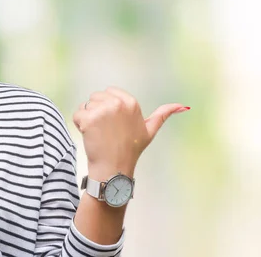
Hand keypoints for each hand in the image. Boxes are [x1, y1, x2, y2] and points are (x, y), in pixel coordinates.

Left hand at [72, 86, 189, 178]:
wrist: (114, 169)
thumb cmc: (131, 150)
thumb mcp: (149, 130)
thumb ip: (163, 115)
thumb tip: (184, 106)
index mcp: (131, 102)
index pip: (109, 92)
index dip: (108, 108)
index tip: (115, 125)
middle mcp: (118, 103)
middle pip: (95, 97)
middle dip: (97, 112)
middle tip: (107, 131)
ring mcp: (103, 110)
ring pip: (86, 105)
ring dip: (88, 118)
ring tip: (99, 134)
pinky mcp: (89, 118)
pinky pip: (77, 114)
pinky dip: (79, 124)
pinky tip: (90, 136)